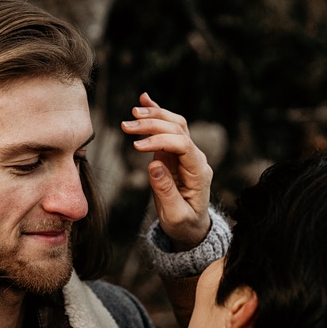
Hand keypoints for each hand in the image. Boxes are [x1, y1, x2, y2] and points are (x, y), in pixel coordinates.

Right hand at [120, 96, 213, 244]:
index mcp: (199, 173)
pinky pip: (168, 128)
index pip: (182, 145)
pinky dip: (157, 113)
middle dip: (152, 124)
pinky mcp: (175, 153)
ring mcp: (186, 153)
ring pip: (174, 124)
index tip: (136, 147)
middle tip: (127, 126)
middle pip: (178, 129)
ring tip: (132, 114)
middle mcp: (196, 158)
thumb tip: (153, 165)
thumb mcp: (175, 216)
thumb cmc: (184, 224)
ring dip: (153, 115)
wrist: (191, 227)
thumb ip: (166, 191)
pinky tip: (144, 100)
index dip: (160, 141)